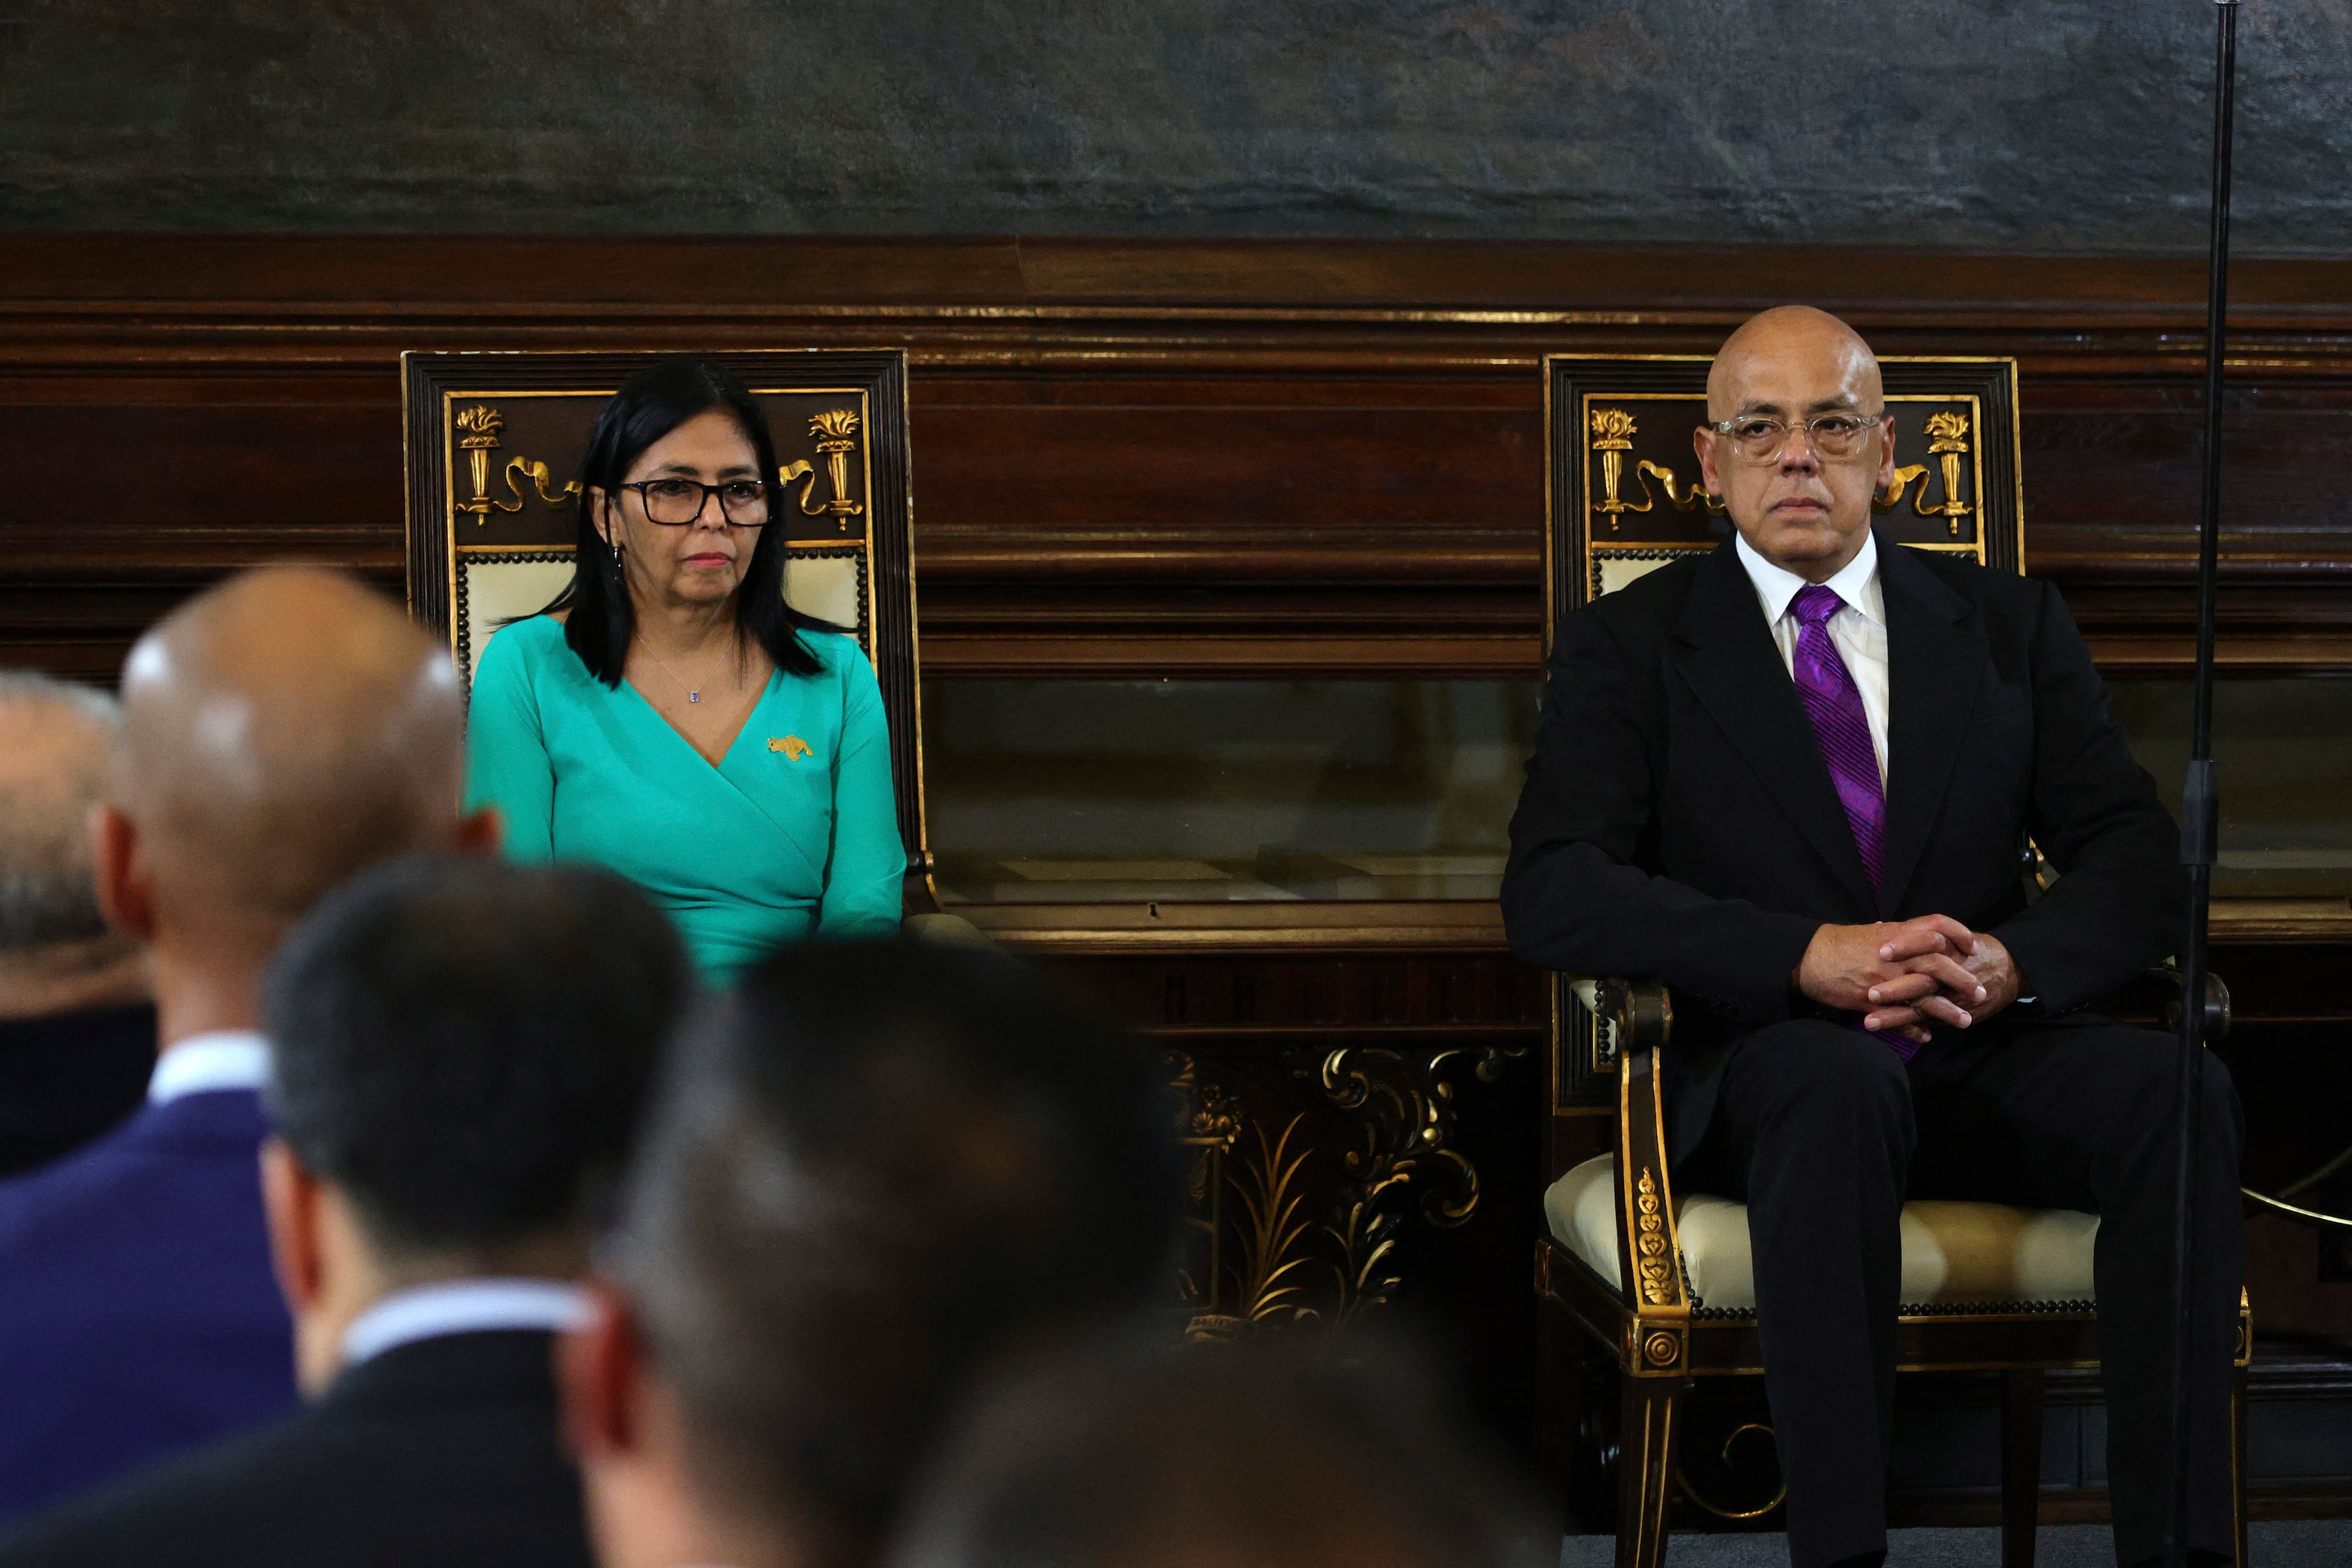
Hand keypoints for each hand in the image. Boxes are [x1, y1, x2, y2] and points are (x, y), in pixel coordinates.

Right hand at [1794, 915, 1991, 1042]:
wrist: (1807, 959)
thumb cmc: (1836, 944)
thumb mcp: (1867, 933)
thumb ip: (1888, 935)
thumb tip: (1894, 930)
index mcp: (1895, 934)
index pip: (1937, 925)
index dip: (1959, 933)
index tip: (1972, 946)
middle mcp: (1894, 954)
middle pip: (1939, 962)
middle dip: (1963, 978)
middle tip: (1979, 991)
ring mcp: (1884, 978)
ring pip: (1925, 994)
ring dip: (1947, 1010)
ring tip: (1965, 1021)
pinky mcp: (1871, 1000)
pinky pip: (1899, 1017)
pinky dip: (1915, 1029)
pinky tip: (1926, 1036)